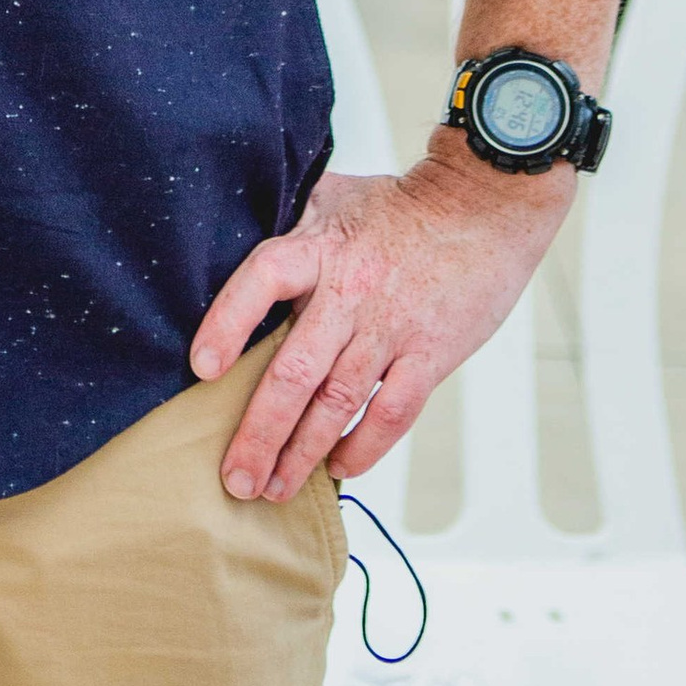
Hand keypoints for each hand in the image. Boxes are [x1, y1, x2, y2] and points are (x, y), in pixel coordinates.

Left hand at [190, 133, 571, 500]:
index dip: (228, 321)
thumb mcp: (332, 196)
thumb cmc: (398, 204)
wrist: (482, 207)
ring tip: (273, 489)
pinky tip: (338, 470)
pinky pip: (391, 414)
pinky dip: (363, 447)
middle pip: (294, 371)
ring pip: (337, 403)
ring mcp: (391, 329)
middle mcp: (349, 293)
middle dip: (260, 433)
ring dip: (302, 454)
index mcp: (318, 248)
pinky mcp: (429, 355)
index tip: (203, 367)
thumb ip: (289, 224)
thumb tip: (234, 234)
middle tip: (234, 479)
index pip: (262, 279)